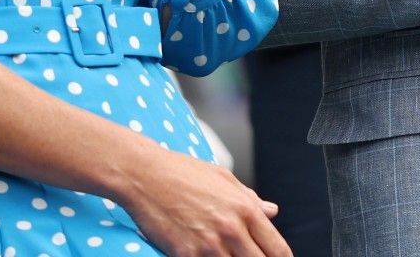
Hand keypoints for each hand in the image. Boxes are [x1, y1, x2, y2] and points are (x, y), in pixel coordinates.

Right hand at [114, 146, 288, 256]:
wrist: (143, 174)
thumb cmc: (181, 172)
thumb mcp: (222, 177)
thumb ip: (249, 198)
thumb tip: (272, 211)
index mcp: (244, 208)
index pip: (277, 249)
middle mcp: (231, 229)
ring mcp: (208, 245)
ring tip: (223, 253)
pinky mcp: (186, 255)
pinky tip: (202, 253)